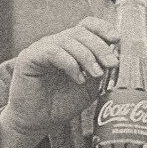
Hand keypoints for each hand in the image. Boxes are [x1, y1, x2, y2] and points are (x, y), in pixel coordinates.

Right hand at [2, 17, 117, 137]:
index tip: (117, 39)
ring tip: (96, 74)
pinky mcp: (29, 57)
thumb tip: (115, 57)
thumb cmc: (61, 104)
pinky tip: (78, 78)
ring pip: (68, 40)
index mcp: (71, 46)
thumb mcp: (89, 87)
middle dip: (100, 47)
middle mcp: (56, 43)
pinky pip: (52, 51)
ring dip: (87, 56)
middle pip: (80, 32)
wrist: (37, 122)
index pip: (87, 26)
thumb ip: (100, 70)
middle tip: (112, 63)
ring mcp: (42, 48)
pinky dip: (69, 63)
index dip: (102, 28)